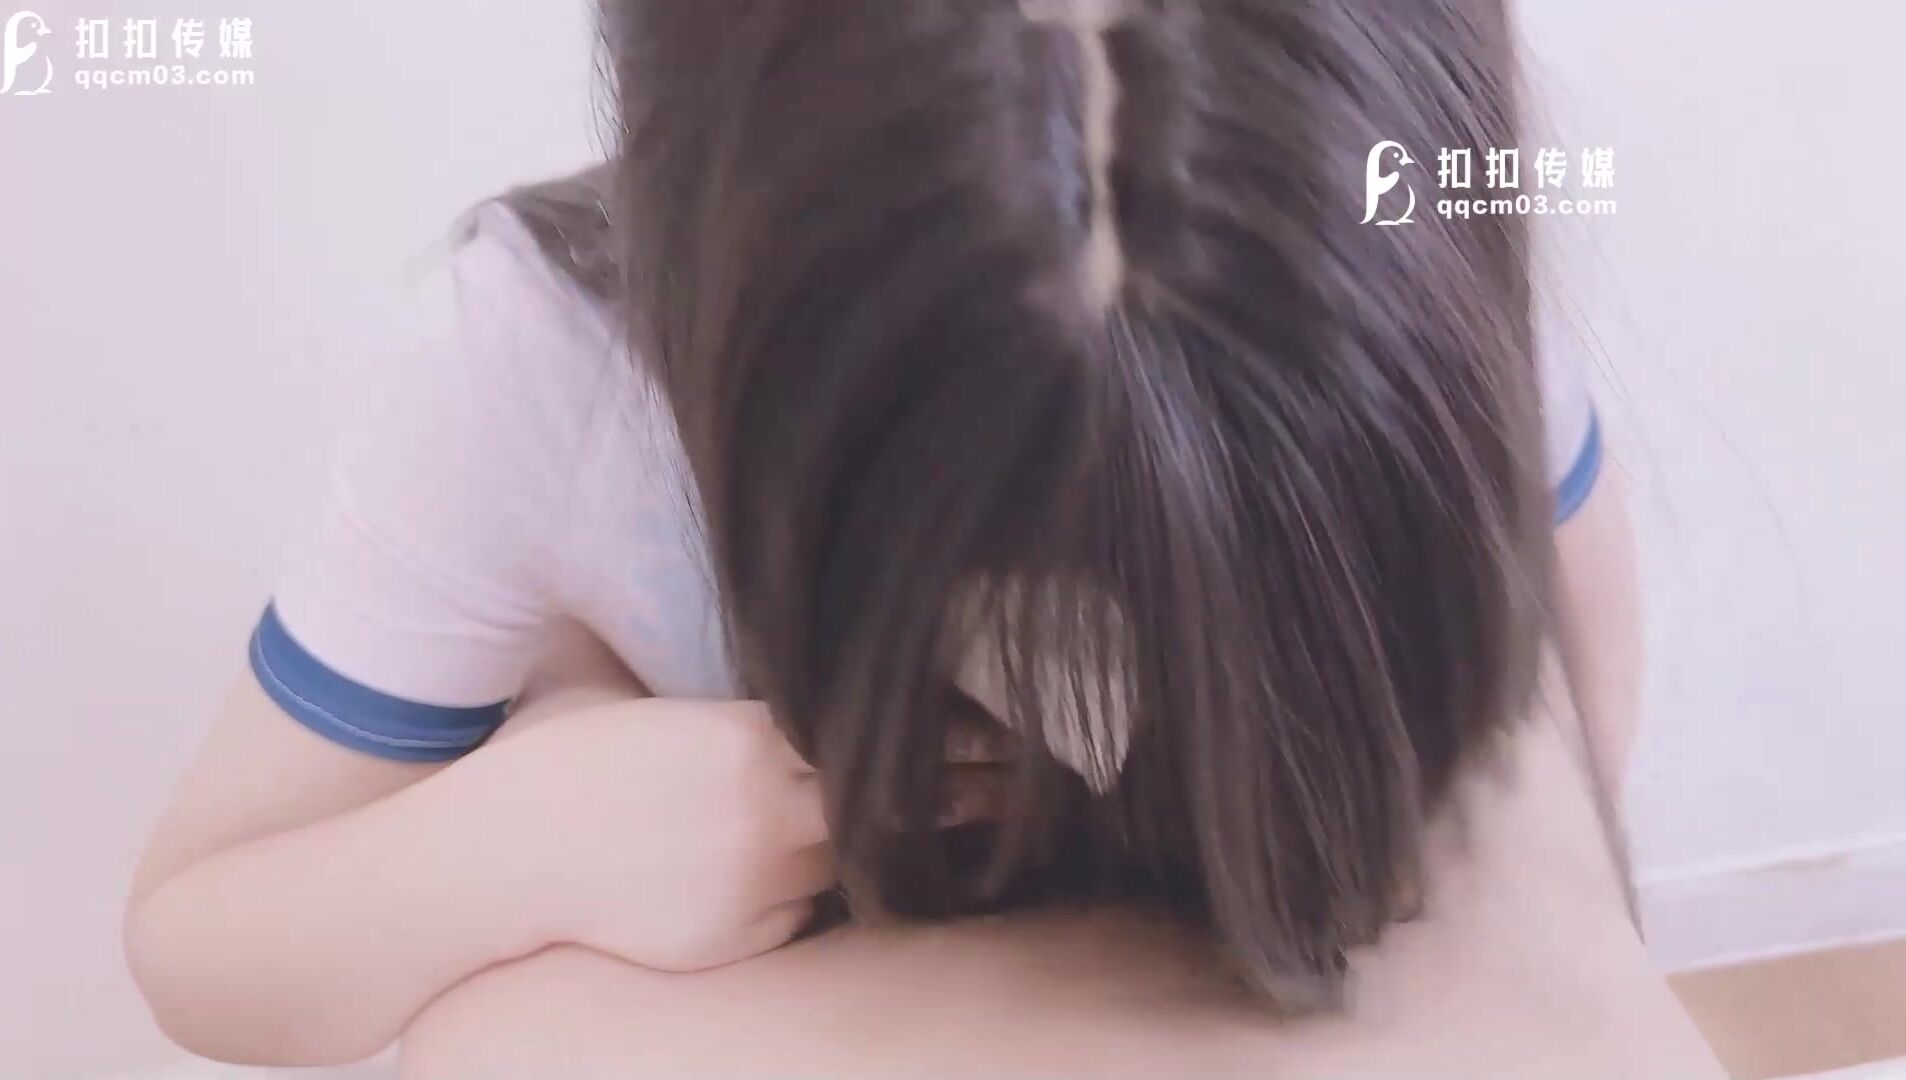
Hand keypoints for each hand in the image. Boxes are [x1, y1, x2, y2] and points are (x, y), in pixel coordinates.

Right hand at [486, 695, 1014, 972]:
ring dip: (893, 841)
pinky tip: (824, 870)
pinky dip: (816, 889)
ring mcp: (753, 885)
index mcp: (745, 737)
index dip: (946, 728)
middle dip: (960, 789)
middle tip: (1023, 771)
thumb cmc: (561, 763)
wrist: (491, 862)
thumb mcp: (653, 706)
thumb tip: (804, 680)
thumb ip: (739, 706)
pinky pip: (804, 911)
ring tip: (952, 817)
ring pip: (855, 860)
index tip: (1001, 718)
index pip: (876, 731)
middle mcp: (764, 812)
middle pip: (893, 801)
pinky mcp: (735, 942)